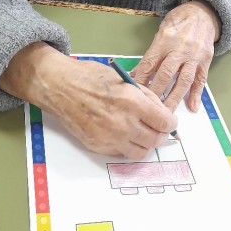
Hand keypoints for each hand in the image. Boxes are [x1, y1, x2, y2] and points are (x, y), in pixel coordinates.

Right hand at [0, 42, 176, 158]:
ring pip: (140, 153)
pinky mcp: (98, 146)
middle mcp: (123, 123)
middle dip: (161, 135)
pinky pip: (121, 153)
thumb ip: (144, 96)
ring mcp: (109, 138)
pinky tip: (125, 135)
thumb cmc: (90, 77)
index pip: (164, 122)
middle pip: (155, 140)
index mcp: (132, 101)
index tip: (170, 122)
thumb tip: (160, 110)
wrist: (60, 86)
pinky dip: (128, 146)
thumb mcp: (123, 79)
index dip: (171, 123)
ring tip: (143, 135)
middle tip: (159, 129)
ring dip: (146, 145)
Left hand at [132, 0, 219, 112]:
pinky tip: (192, 107)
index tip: (134, 95)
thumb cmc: (177, 23)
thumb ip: (151, 54)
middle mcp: (179, 49)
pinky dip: (196, 94)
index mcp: (164, 41)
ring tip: (166, 114)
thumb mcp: (160, 33)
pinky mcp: (206, 60)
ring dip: (174, 98)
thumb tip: (136, 75)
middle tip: (148, 111)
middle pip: (166, 75)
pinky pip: (200, 80)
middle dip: (156, 94)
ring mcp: (194, 56)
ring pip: (183, 80)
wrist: (202, 13)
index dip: (141, 80)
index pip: (150, 64)